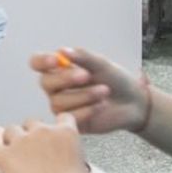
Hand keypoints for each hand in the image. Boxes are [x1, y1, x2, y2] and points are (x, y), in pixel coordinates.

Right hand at [30, 48, 148, 134]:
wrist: (134, 102)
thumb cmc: (116, 80)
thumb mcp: (102, 65)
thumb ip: (83, 57)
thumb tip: (62, 51)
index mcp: (60, 69)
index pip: (37, 63)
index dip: (41, 61)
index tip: (56, 60)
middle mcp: (57, 88)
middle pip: (45, 83)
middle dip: (65, 78)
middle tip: (86, 75)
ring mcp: (63, 106)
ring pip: (58, 102)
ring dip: (83, 95)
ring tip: (104, 91)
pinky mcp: (71, 122)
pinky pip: (69, 117)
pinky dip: (87, 110)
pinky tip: (101, 105)